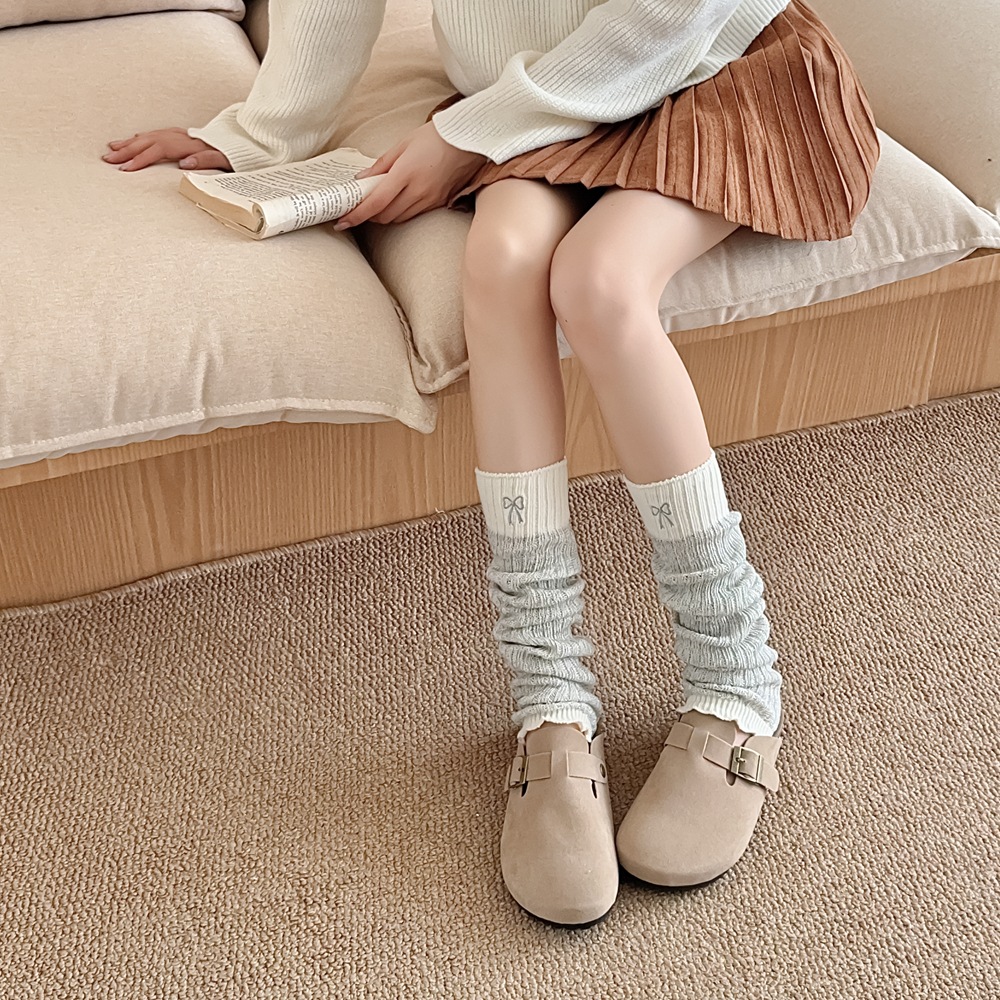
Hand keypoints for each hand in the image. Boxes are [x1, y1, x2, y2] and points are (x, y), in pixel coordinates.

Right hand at [101, 128, 232, 171]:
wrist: (247, 140)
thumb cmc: (237, 155)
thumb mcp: (227, 161)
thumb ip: (206, 161)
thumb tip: (184, 164)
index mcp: (190, 144)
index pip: (158, 151)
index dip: (140, 159)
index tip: (124, 169)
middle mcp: (182, 137)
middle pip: (149, 142)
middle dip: (126, 150)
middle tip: (107, 159)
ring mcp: (182, 134)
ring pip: (150, 136)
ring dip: (130, 142)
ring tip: (111, 148)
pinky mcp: (184, 135)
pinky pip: (157, 133)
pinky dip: (143, 136)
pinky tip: (134, 139)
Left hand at [334, 122, 487, 228]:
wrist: (469, 141)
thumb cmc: (436, 137)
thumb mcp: (403, 144)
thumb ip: (380, 165)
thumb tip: (361, 180)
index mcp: (406, 173)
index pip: (375, 202)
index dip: (356, 215)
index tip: (342, 222)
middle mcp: (418, 191)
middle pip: (384, 216)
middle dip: (369, 215)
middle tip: (359, 206)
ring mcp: (430, 200)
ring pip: (398, 218)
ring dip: (384, 215)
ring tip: (378, 202)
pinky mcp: (439, 203)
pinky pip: (413, 215)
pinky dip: (400, 212)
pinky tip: (398, 201)